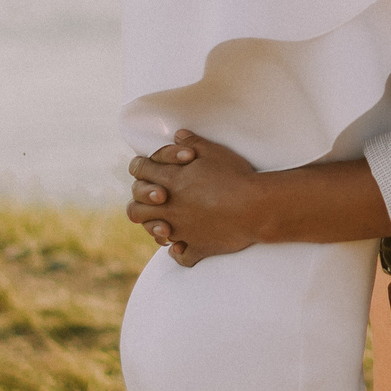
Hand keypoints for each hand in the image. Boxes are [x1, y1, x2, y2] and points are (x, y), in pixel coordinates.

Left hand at [126, 129, 262, 265]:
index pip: (139, 171)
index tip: (142, 166)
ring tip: (164, 223)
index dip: (138, 166)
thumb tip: (177, 135)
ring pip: (154, 233)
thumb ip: (191, 142)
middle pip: (135, 209)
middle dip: (139, 202)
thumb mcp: (214, 151)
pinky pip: (181, 255)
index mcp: (171, 181)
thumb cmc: (235, 176)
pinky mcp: (198, 247)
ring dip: (155, 227)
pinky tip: (181, 246)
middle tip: (152, 197)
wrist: (255, 207)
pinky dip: (178, 251)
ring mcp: (182, 230)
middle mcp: (170, 208)